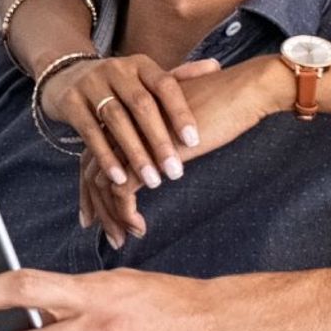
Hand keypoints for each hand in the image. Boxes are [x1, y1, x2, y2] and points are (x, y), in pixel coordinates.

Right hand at [44, 54, 217, 196]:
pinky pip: (89, 132)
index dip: (180, 112)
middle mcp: (116, 69)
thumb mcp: (145, 77)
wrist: (66, 74)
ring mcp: (91, 83)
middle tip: (176, 172)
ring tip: (153, 181)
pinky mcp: (70, 101)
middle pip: (141, 105)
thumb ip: (179, 76)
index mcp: (141, 65)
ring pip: (115, 120)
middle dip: (159, 140)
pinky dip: (105, 157)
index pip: (165, 85)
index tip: (195, 142)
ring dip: (135, 153)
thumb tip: (216, 65)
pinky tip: (120, 179)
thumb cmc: (119, 85)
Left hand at [79, 56, 296, 245]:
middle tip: (109, 235)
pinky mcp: (147, 152)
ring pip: (102, 183)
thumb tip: (162, 166)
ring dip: (111, 216)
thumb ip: (165, 139)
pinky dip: (126, 213)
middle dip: (95, 206)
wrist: (239, 92)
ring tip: (123, 238)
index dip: (91, 187)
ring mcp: (131, 138)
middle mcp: (122, 125)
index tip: (95, 214)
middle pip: (90, 170)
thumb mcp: (182, 123)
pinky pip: (122, 189)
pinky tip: (140, 228)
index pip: (94, 153)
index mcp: (128, 114)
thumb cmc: (219, 106)